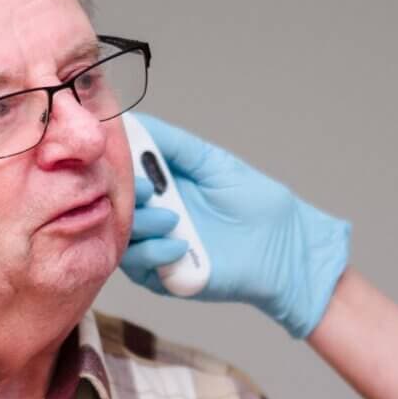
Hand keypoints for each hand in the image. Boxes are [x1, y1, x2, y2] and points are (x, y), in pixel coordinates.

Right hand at [120, 114, 350, 338]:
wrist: (284, 247)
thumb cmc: (256, 203)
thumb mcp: (212, 162)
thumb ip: (173, 144)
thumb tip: (130, 121)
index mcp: (159, 183)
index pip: (119, 171)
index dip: (115, 162)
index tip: (117, 154)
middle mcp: (151, 212)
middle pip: (113, 203)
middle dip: (124, 194)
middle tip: (148, 189)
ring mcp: (155, 244)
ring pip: (120, 235)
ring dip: (141, 224)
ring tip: (172, 218)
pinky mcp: (163, 276)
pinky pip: (138, 266)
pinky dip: (154, 253)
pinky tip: (181, 246)